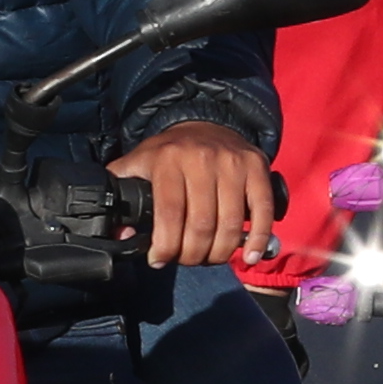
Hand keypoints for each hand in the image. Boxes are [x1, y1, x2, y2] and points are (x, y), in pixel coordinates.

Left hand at [120, 120, 277, 267]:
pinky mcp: (257, 168)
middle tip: (186, 260)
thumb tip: (123, 233)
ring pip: (230, 224)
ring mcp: (233, 164)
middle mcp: (202, 159)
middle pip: (201, 225)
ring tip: (210, 257)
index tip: (159, 260)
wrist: (206, 123)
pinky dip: (258, 239)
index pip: (169, 214)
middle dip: (192, 254)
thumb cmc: (169, 153)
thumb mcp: (136, 164)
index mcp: (168, 160)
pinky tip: (250, 255)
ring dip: (220, 253)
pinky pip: (262, 211)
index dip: (165, 246)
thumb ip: (121, 194)